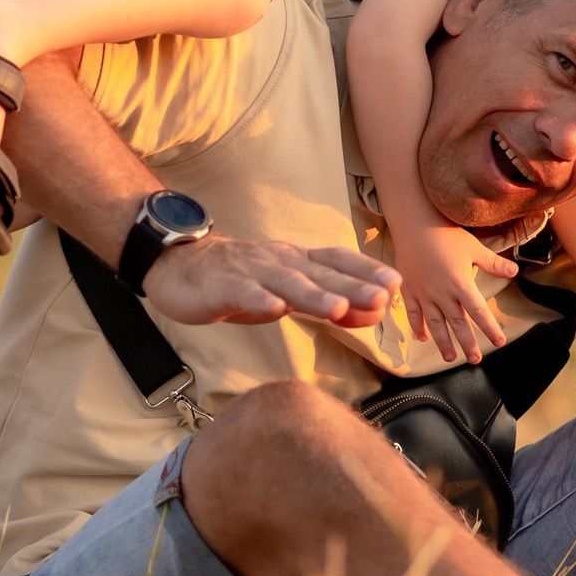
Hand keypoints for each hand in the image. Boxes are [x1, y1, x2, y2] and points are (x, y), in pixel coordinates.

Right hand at [142, 235, 395, 327]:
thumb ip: (329, 304)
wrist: (179, 266)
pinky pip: (242, 293)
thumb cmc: (240, 282)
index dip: (364, 271)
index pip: (337, 262)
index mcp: (296, 263)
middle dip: (352, 285)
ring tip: (338, 307)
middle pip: (320, 274)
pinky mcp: (222, 286)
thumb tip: (375, 313)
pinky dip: (259, 301)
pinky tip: (273, 309)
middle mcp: (279, 262)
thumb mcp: (288, 294)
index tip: (395, 283)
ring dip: (313, 295)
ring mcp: (250, 272)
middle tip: (383, 295)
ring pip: (286, 283)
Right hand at [391, 222, 517, 361]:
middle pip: (457, 323)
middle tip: (475, 360)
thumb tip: (515, 272)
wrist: (414, 223)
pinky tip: (423, 338)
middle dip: (467, 343)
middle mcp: (442, 292)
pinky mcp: (409, 290)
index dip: (490, 328)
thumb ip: (493, 263)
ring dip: (443, 342)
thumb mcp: (474, 248)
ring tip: (450, 358)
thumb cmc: (446, 234)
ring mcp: (424, 293)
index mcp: (460, 283)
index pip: (479, 311)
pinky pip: (413, 313)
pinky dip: (418, 327)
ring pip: (435, 324)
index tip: (499, 342)